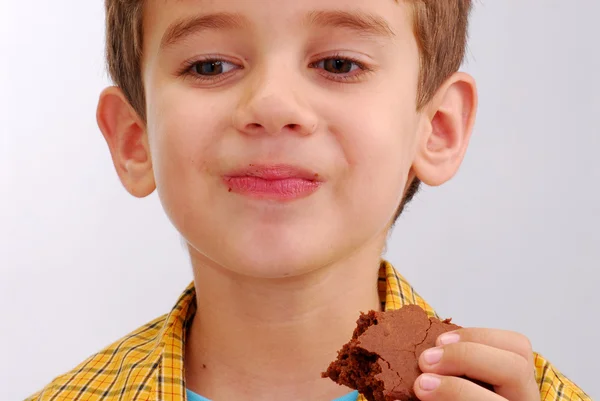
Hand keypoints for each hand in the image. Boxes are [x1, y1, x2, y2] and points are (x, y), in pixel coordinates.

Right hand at [412, 328, 540, 400]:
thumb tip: (396, 396)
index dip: (455, 391)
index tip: (422, 385)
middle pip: (513, 370)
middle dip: (464, 357)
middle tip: (425, 361)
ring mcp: (527, 388)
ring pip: (518, 348)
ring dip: (473, 339)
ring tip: (438, 343)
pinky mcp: (520, 373)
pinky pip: (511, 342)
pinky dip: (478, 335)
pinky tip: (450, 341)